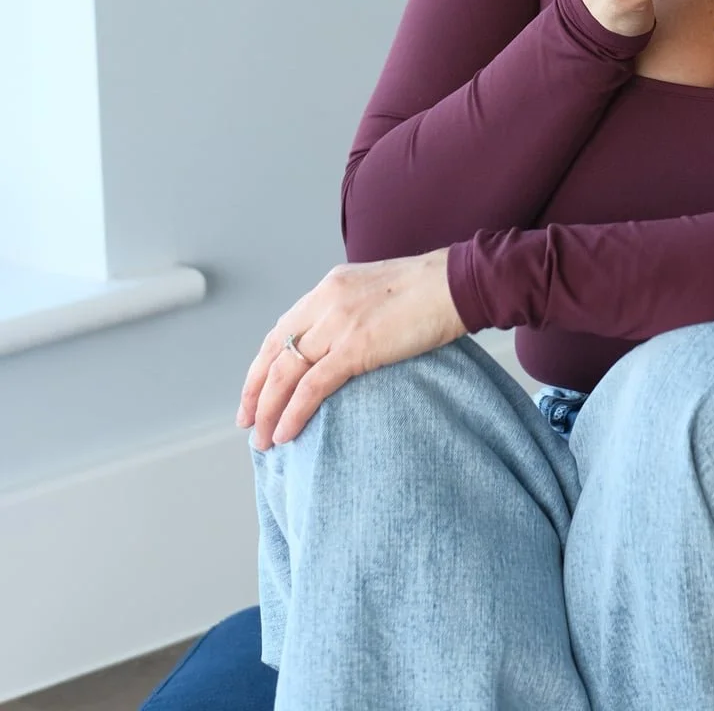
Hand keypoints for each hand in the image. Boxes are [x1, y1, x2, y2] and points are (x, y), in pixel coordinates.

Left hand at [235, 248, 466, 448]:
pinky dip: (293, 413)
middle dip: (256, 391)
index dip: (262, 364)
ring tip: (262, 439)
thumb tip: (340, 346)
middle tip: (248, 422)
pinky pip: (312, 387)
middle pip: (275, 352)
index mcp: (329, 287)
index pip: (282, 329)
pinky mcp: (356, 347)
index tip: (254, 391)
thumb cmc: (429, 291)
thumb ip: (351, 312)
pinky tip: (285, 433)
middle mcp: (326, 302)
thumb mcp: (375, 292)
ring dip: (269, 409)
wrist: (456, 283)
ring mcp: (338, 324)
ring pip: (286, 373)